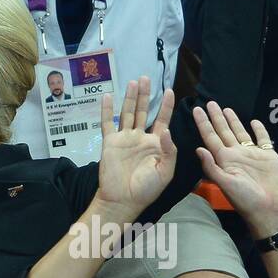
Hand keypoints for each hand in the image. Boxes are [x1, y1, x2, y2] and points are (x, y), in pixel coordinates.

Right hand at [96, 77, 176, 218]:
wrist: (123, 199)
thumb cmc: (147, 189)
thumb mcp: (165, 171)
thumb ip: (168, 151)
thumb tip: (166, 130)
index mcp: (156, 144)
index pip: (162, 120)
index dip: (166, 106)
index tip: (169, 90)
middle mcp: (140, 138)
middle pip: (144, 111)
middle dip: (146, 95)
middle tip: (147, 78)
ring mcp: (124, 139)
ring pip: (128, 113)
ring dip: (130, 98)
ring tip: (133, 82)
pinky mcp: (110, 142)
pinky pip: (108, 123)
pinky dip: (107, 110)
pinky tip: (108, 96)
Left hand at [192, 102, 277, 240]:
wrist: (270, 210)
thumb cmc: (245, 199)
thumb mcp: (225, 183)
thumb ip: (211, 167)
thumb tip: (198, 148)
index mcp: (224, 159)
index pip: (210, 137)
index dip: (203, 123)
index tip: (196, 109)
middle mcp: (236, 154)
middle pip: (223, 131)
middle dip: (216, 117)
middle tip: (209, 102)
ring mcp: (252, 154)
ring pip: (240, 132)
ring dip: (233, 121)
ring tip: (225, 108)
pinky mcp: (268, 156)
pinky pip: (262, 139)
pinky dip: (259, 130)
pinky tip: (254, 121)